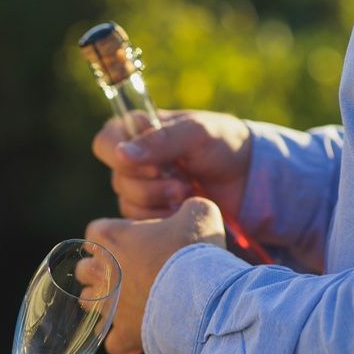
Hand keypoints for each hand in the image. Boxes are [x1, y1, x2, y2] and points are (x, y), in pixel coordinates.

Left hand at [83, 197, 227, 353]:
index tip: (134, 240)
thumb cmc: (196, 250)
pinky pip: (113, 343)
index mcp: (111, 238)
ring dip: (105, 302)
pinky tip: (136, 335)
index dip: (113, 235)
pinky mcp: (125, 333)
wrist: (202, 293)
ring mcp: (109, 305)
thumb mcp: (200, 214)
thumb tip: (191, 209)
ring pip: (89, 303)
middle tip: (131, 270)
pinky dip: (122, 341)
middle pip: (85, 269)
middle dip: (102, 269)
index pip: (96, 231)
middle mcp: (101, 272)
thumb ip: (188, 208)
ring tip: (131, 301)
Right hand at [92, 109, 251, 219]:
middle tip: (182, 182)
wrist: (248, 178)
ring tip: (188, 193)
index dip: (121, 157)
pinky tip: (182, 209)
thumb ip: (161, 141)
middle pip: (117, 179)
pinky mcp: (150, 212)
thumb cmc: (224, 143)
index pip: (105, 142)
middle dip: (151, 185)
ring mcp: (140, 188)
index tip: (154, 165)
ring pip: (127, 203)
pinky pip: (139, 222)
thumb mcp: (198, 133)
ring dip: (159, 201)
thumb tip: (122, 153)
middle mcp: (133, 160)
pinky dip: (162, 217)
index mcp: (137, 131)